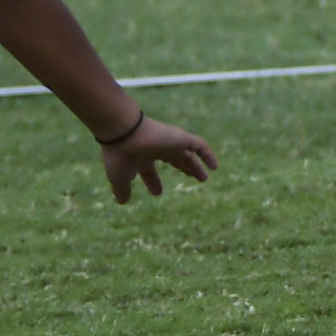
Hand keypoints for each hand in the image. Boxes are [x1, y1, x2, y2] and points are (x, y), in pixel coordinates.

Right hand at [100, 114, 216, 202]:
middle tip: (191, 178)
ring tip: (203, 178)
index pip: (149, 169)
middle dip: (182, 169)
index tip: (157, 193)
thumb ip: (122, 189)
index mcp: (140, 155)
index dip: (153, 181)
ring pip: (187, 154)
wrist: (124, 133)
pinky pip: (200, 146)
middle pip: (173, 160)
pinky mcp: (181, 138)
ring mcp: (170, 142)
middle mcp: (155, 147)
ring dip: (195, 166)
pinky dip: (208, 155)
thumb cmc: (120, 156)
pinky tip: (215, 167)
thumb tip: (122, 202)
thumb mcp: (120, 177)